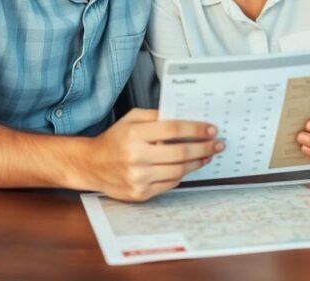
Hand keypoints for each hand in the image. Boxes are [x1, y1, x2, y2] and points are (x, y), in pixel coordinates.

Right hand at [83, 108, 222, 201]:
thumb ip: (156, 116)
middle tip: (218, 144)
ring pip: (179, 170)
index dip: (196, 129)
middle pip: (181, 152)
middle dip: (204, 147)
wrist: (92, 165)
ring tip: (207, 156)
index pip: (173, 130)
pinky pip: (170, 184)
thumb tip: (185, 118)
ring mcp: (139, 178)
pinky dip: (182, 174)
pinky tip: (188, 167)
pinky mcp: (140, 193)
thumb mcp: (131, 119)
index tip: (211, 129)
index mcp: (134, 135)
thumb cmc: (114, 140)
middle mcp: (136, 157)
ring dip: (198, 162)